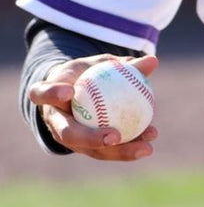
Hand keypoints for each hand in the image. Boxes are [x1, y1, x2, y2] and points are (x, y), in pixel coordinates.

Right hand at [29, 54, 158, 160]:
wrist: (75, 91)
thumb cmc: (87, 72)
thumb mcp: (101, 63)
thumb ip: (122, 63)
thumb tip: (152, 61)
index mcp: (48, 94)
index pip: (42, 93)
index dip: (52, 94)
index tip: (69, 91)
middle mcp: (54, 120)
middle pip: (68, 133)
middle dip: (89, 138)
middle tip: (114, 136)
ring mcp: (68, 137)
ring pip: (90, 148)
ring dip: (118, 150)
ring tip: (146, 146)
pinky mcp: (83, 146)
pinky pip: (106, 149)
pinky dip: (128, 147)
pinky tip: (150, 140)